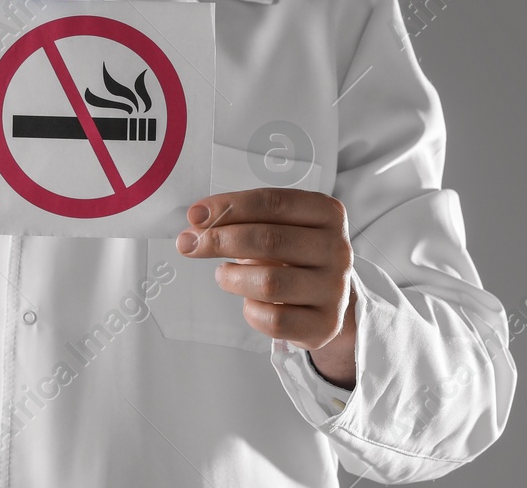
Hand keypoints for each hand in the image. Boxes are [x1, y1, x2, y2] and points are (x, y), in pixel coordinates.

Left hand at [175, 188, 357, 386]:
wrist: (330, 299)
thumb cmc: (293, 254)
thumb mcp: (278, 226)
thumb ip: (241, 220)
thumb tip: (196, 224)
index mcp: (327, 213)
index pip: (272, 202)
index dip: (228, 206)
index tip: (195, 215)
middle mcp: (337, 249)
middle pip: (269, 239)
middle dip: (219, 240)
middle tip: (188, 244)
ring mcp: (334, 289)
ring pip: (270, 283)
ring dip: (233, 278)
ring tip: (223, 274)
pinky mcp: (325, 324)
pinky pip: (275, 321)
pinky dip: (251, 311)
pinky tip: (249, 302)